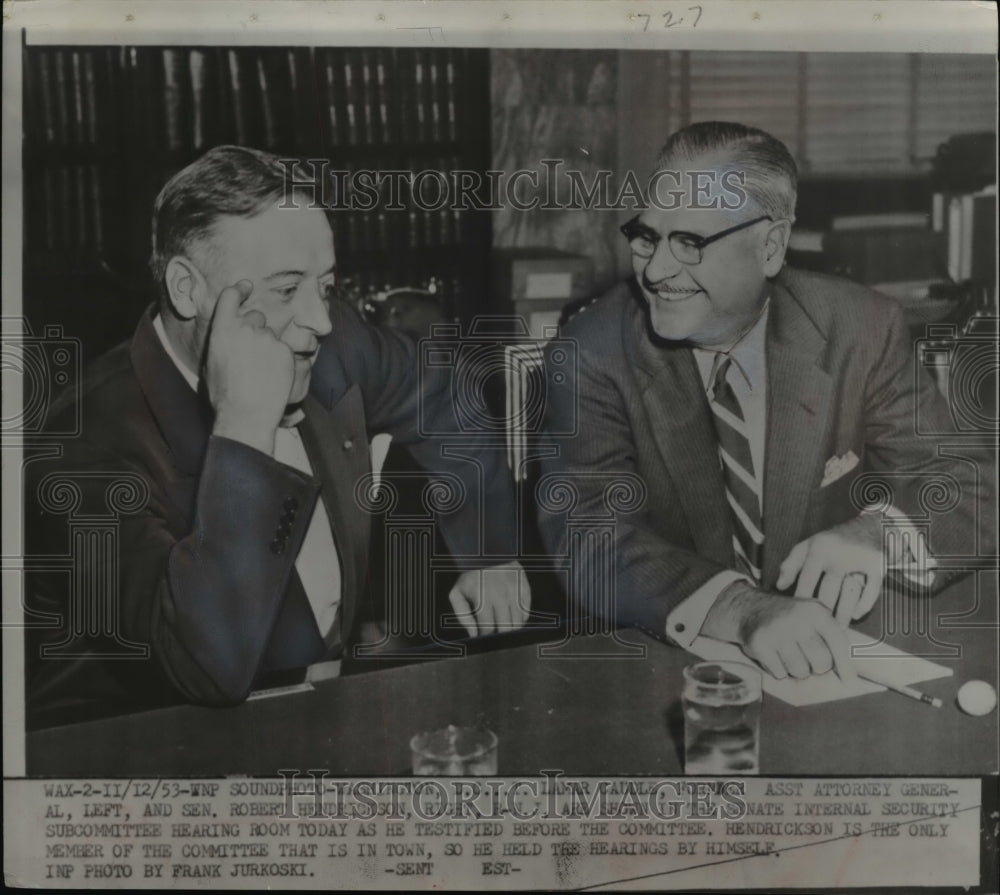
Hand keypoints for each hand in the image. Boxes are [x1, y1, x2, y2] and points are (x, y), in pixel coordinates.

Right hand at [205, 280, 294, 454]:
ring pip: (271, 335)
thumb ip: (221, 341)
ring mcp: (268, 338)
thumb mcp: (211, 364)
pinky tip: (272, 377)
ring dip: (268, 347)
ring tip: (261, 372)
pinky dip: (280, 359)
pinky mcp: (285, 350)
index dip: (239, 289)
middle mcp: (246, 328)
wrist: (247, 414)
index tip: (246, 286)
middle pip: (256, 317)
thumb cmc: (224, 395)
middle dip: (255, 330)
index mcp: (222, 330)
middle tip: (252, 354)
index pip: (231, 296)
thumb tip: (228, 332)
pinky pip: (284, 349)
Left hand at [448, 561, 530, 637]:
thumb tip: (473, 634)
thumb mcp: (458, 592)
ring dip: (510, 628)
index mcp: (483, 597)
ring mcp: (515, 592)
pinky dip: (519, 619)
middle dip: (499, 634)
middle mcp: (501, 595)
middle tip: (494, 633)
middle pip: (505, 628)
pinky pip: (526, 613)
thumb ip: (462, 615)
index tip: (484, 635)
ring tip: (502, 625)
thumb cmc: (471, 575)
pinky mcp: (525, 588)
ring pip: (517, 623)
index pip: (488, 628)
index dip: (485, 635)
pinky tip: (511, 616)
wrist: (488, 552)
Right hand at [702, 581, 856, 680]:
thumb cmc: (789, 618)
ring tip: (788, 654)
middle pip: (821, 662)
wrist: (749, 608)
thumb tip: (849, 672)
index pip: (838, 642)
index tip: (850, 681)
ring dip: (796, 669)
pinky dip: (778, 670)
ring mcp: (776, 631)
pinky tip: (774, 655)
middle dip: (817, 667)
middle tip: (807, 657)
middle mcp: (797, 619)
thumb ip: (831, 636)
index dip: (845, 664)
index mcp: (815, 611)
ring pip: (800, 671)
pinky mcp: (759, 644)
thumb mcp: (812, 616)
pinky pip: (779, 673)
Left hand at [776, 515, 884, 624]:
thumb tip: (779, 586)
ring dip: (843, 613)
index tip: (797, 616)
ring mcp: (860, 561)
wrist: (868, 526)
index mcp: (819, 550)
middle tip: (817, 630)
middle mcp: (839, 555)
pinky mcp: (877, 566)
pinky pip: (872, 590)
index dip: (802, 598)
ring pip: (850, 592)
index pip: (807, 578)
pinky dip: (864, 604)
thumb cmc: (832, 541)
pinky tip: (855, 615)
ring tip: (836, 630)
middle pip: (829, 589)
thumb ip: (791, 564)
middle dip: (823, 611)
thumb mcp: (808, 545)